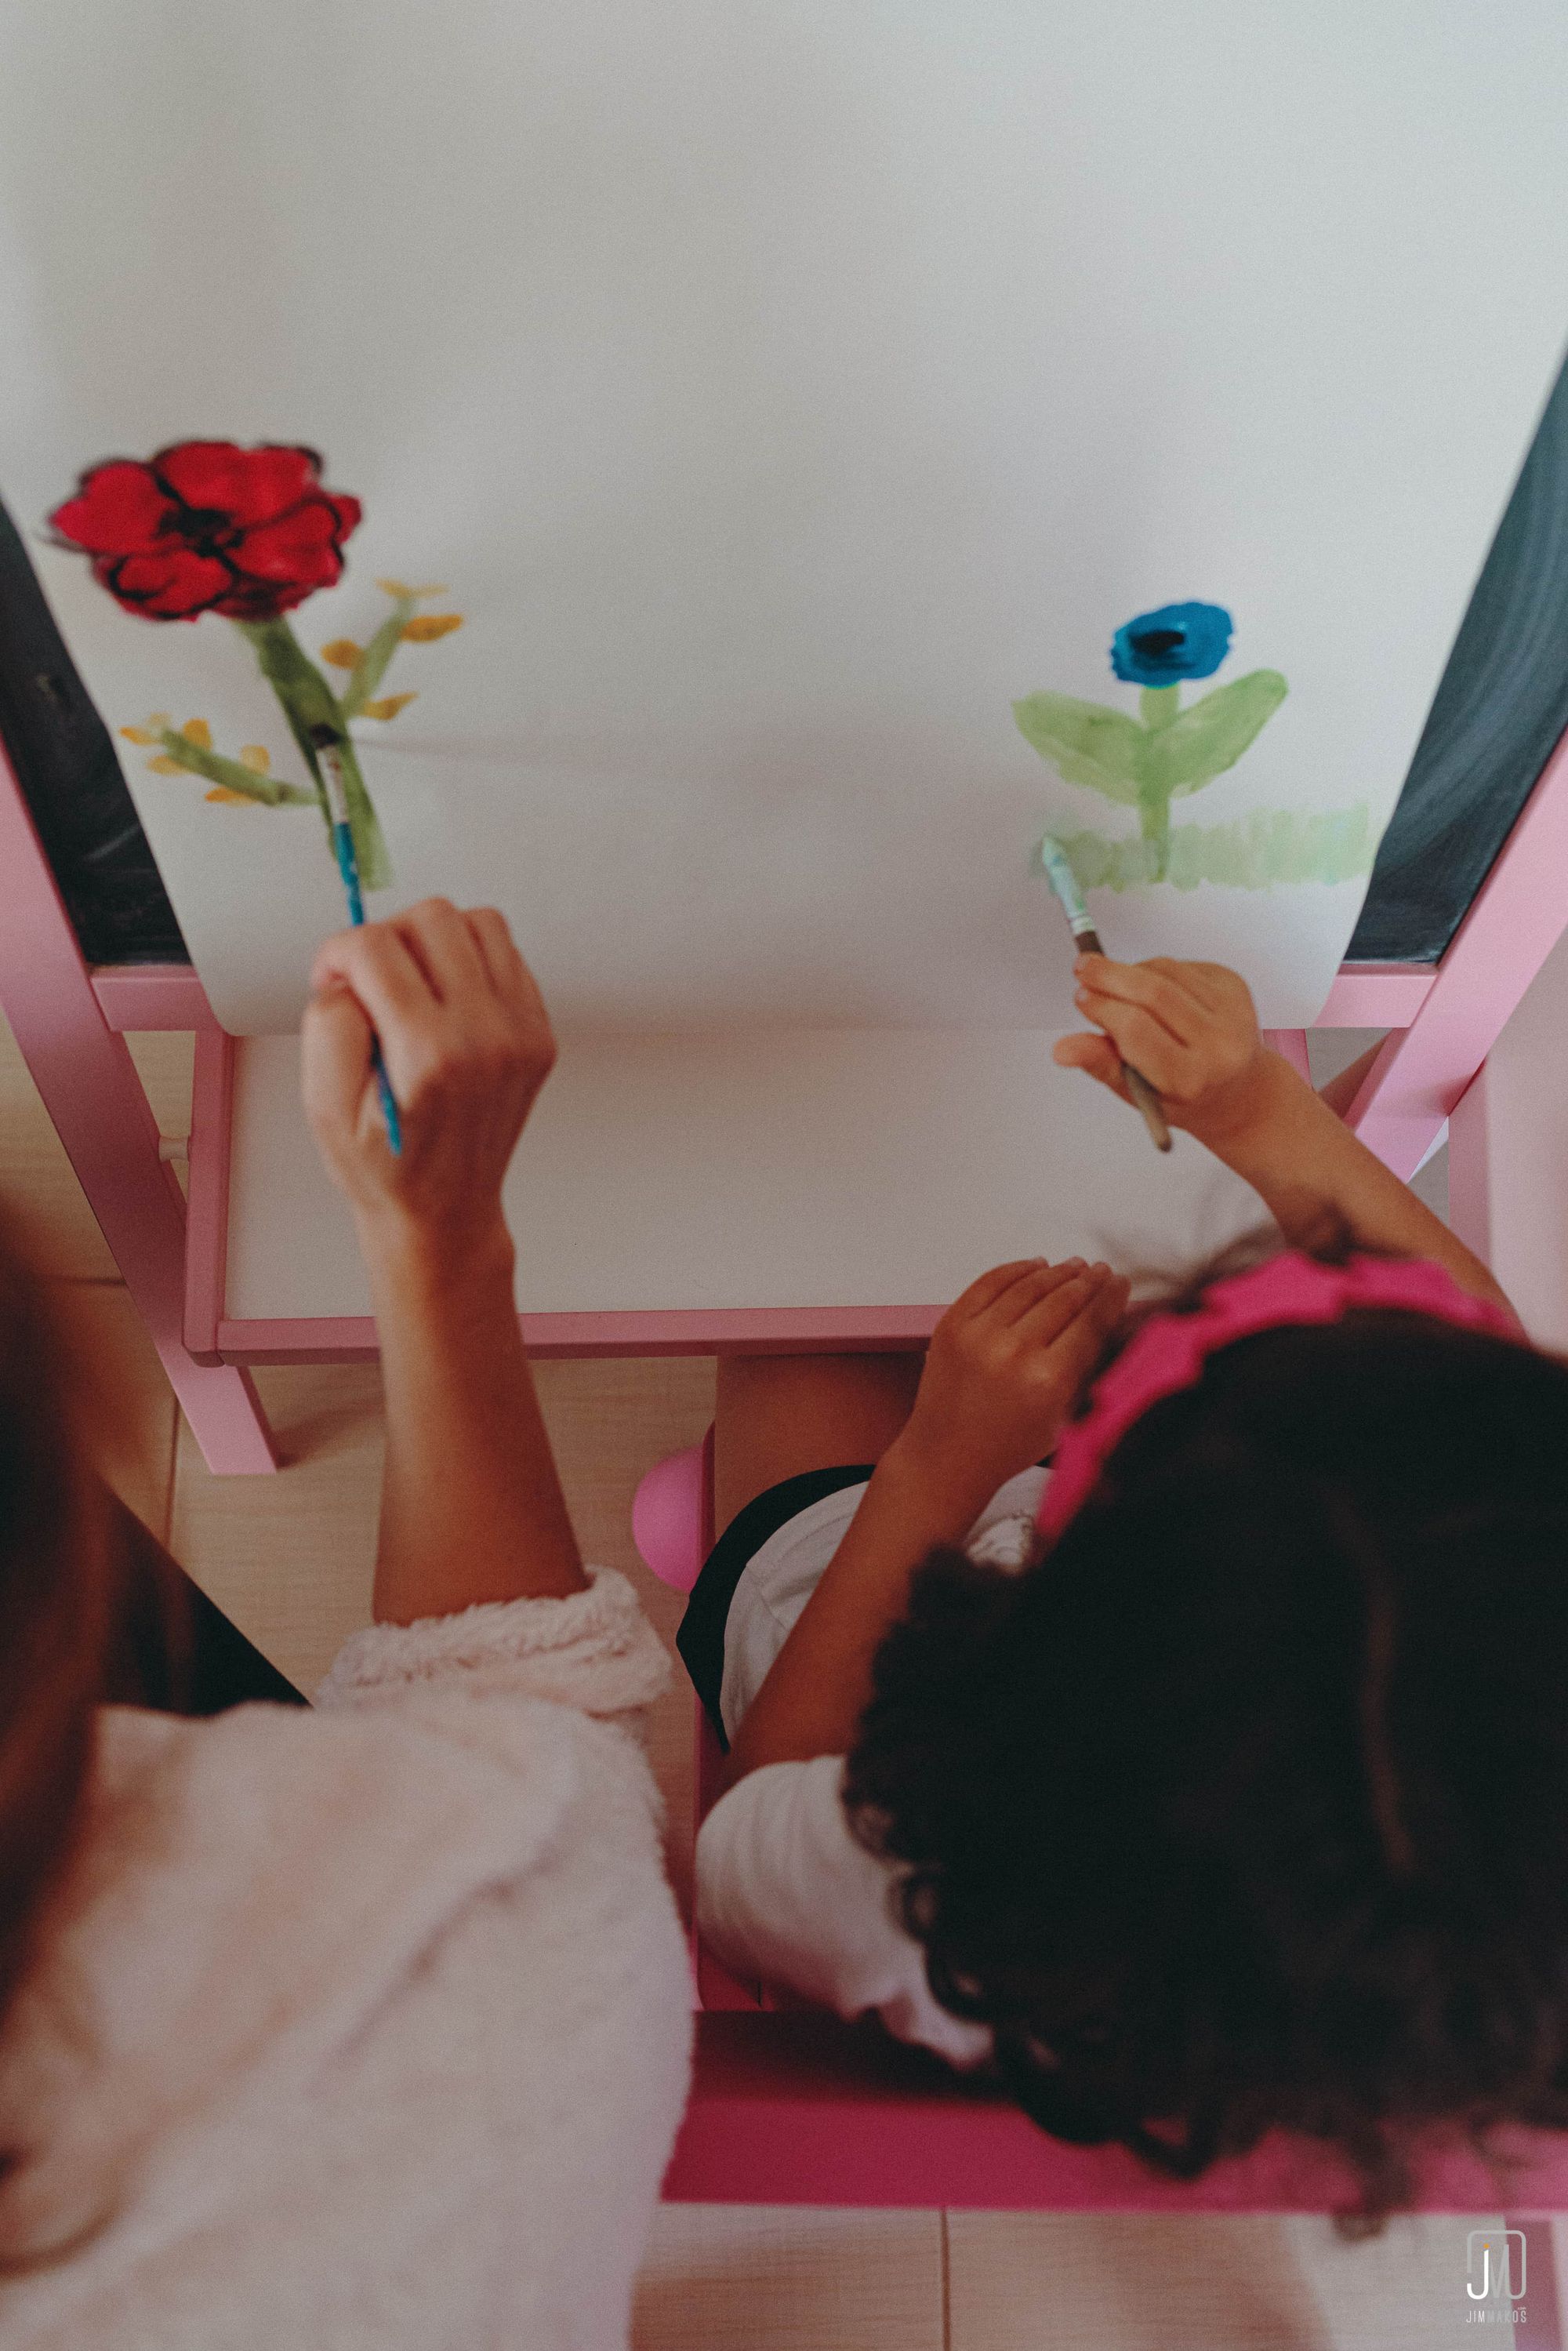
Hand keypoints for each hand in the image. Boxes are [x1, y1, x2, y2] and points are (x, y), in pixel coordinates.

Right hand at [301, 899, 554, 1258]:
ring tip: (410, 984)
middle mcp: (487, 1037)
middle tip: (369, 981)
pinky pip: (507, 955)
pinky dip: (470, 961)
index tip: (329, 980)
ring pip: (479, 923)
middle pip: (433, 917)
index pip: (375, 948)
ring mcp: (522, 1033)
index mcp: (430, 1056)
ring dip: (434, 940)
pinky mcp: (539, 1033)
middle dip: (386, 937)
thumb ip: (328, 1026)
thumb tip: (349, 970)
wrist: (444, 1212)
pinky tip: (444, 1001)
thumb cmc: (384, 1167)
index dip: (336, 953)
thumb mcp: (325, 1107)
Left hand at [884, 1257, 1129, 1526]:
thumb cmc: (1006, 1447)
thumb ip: (1084, 1372)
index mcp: (1048, 1379)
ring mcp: (979, 1334)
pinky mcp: (952, 1325)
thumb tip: (1107, 1323)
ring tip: (1074, 1266)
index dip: (1110, 1298)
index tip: (1120, 1285)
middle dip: (1088, 1281)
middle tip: (1101, 1271)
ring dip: (1057, 1272)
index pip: (1091, 1323)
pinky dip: (1016, 1270)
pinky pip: (989, 1283)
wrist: (947, 1458)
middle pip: (1064, 1299)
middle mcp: (1014, 1351)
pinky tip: (1035, 1266)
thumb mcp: (1062, 1419)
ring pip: (1029, 1286)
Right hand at [1054, 954, 1275, 1148]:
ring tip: (1114, 982)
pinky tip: (1149, 987)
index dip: (1103, 1007)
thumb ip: (1101, 1064)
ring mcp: (1233, 1012)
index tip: (1081, 997)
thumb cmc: (1183, 1094)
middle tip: (1082, 969)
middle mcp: (1219, 1044)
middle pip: (1153, 992)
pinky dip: (1156, 969)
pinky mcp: (1236, 987)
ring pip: (1166, 971)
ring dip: (1131, 970)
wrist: (1238, 1088)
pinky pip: (1183, 965)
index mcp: (1190, 1078)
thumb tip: (1063, 1049)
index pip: (1136, 1030)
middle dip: (1109, 975)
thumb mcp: (1137, 1091)